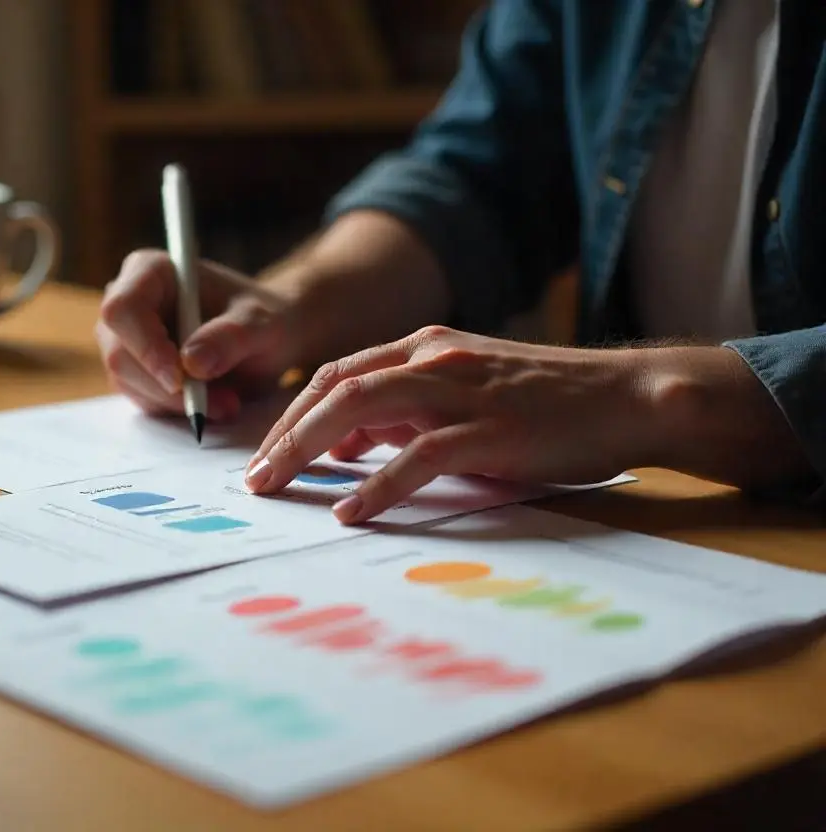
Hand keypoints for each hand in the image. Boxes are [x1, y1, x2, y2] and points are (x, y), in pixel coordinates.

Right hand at [96, 249, 292, 419]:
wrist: (266, 338)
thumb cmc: (264, 318)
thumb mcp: (261, 325)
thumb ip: (230, 337)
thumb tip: (192, 364)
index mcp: (150, 271)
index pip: (123, 309)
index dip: (144, 346)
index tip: (179, 380)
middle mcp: (128, 303)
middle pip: (119, 353)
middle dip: (168, 388)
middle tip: (223, 403)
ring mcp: (127, 340)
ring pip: (129, 383)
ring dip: (178, 403)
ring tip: (228, 401)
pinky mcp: (135, 372)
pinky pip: (142, 400)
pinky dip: (178, 410)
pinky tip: (213, 403)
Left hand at [244, 326, 656, 523]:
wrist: (625, 396)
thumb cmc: (544, 403)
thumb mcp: (462, 395)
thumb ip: (406, 412)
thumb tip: (347, 445)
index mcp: (424, 346)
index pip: (336, 374)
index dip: (291, 413)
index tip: (264, 453)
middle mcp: (433, 357)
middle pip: (334, 388)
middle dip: (284, 433)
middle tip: (254, 478)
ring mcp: (460, 390)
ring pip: (362, 408)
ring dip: (309, 449)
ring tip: (276, 487)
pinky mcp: (490, 429)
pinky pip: (419, 456)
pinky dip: (378, 485)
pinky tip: (350, 511)